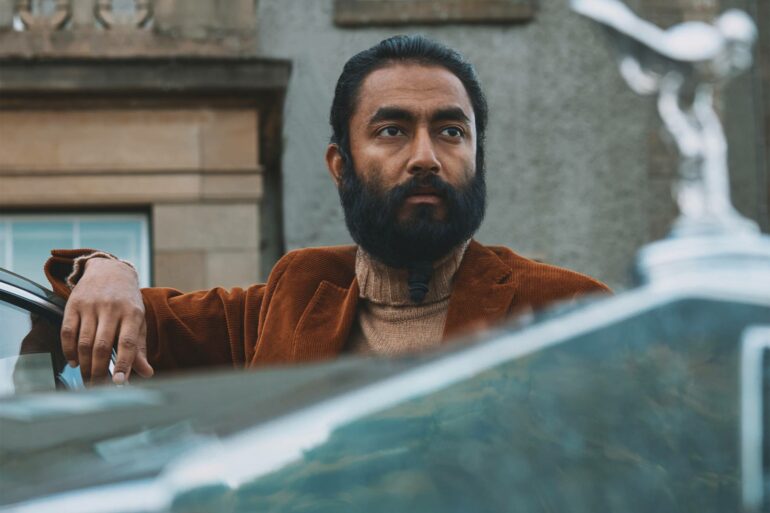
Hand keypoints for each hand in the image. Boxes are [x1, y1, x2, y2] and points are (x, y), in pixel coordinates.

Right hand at [60, 258, 153, 384]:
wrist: (109, 270)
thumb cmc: (128, 302)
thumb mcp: (138, 321)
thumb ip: (140, 348)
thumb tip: (147, 374)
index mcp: (133, 313)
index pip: (128, 343)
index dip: (124, 364)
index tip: (119, 383)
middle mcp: (112, 308)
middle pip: (102, 346)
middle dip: (99, 371)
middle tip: (97, 388)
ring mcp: (91, 306)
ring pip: (84, 342)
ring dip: (84, 365)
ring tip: (87, 379)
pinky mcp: (73, 304)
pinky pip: (67, 332)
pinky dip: (69, 350)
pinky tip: (74, 362)